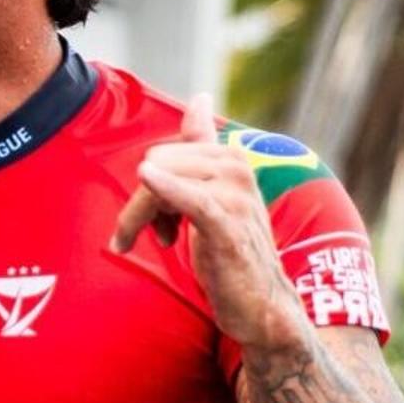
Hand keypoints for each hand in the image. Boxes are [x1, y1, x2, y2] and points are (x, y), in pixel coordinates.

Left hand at [108, 98, 306, 348]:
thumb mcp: (215, 194)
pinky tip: (148, 177)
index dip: (152, 187)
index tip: (158, 220)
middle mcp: (235, 167)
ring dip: (140, 218)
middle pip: (156, 164)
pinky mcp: (227, 224)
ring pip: (158, 185)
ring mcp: (234, 193)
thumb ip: (204, 145)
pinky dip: (164, 189)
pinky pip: (188, 199)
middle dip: (143, 203)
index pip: (164, 152)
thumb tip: (201, 97)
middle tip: (158, 237)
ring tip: (156, 243)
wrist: (263, 304)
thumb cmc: (233, 250)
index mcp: (230, 157)